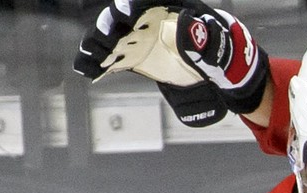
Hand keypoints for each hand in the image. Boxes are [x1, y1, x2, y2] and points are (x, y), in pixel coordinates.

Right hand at [75, 1, 268, 118]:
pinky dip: (99, 63)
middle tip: (103, 38)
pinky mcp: (135, 55)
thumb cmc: (218, 46)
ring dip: (98, 45)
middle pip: (122, 17)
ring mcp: (139, 37)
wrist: (218, 64)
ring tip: (89, 59)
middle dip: (109, 25)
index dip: (132, 6)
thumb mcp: (215, 41)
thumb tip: (185, 28)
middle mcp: (148, 18)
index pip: (145, 2)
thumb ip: (200, 37)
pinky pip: (114, 57)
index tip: (125, 15)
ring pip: (113, 37)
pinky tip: (87, 71)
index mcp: (169, 7)